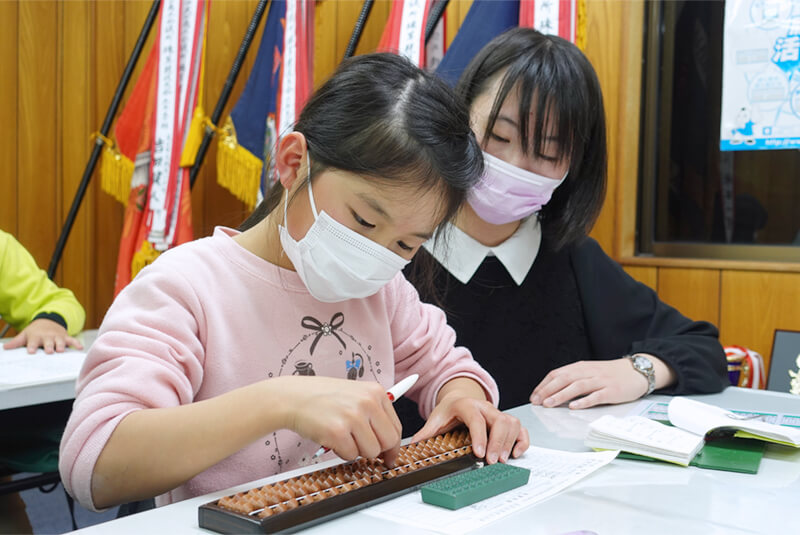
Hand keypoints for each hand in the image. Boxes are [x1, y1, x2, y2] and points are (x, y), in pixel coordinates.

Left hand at [2, 318, 83, 353]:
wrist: (49, 320)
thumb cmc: (36, 331)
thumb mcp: (25, 334)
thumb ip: (16, 342)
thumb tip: (5, 348)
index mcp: (36, 336)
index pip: (33, 342)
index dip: (32, 347)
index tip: (31, 351)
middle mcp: (47, 336)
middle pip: (48, 342)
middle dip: (49, 346)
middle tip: (49, 351)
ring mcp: (57, 336)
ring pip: (60, 341)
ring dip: (60, 345)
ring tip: (61, 350)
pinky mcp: (65, 337)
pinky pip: (72, 340)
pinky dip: (76, 343)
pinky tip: (80, 347)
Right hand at [281, 377, 401, 465]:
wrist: (292, 397)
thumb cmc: (322, 397)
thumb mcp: (355, 394)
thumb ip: (374, 413)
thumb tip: (391, 442)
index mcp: (376, 392)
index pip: (396, 427)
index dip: (392, 445)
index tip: (389, 455)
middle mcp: (367, 402)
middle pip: (388, 442)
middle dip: (376, 450)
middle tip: (361, 448)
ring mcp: (353, 417)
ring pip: (371, 452)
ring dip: (356, 451)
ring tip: (342, 436)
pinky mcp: (337, 432)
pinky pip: (350, 456)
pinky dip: (341, 452)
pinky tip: (331, 438)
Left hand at [411, 378, 528, 463]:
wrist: (459, 399)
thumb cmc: (449, 411)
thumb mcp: (436, 419)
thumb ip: (426, 433)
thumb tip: (413, 446)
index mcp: (467, 405)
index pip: (476, 418)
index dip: (479, 435)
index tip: (479, 453)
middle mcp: (485, 407)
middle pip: (498, 421)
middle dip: (497, 442)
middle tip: (491, 462)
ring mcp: (497, 413)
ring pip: (511, 423)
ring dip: (508, 442)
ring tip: (501, 460)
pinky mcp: (506, 421)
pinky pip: (520, 428)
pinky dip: (522, 440)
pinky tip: (515, 453)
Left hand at [529, 359, 648, 409]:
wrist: (637, 370)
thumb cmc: (611, 374)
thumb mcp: (589, 372)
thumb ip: (573, 379)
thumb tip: (552, 391)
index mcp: (580, 367)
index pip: (557, 374)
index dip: (544, 385)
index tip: (534, 396)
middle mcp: (588, 372)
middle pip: (564, 379)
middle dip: (548, 390)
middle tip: (537, 402)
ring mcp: (600, 381)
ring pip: (577, 386)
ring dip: (561, 395)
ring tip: (549, 404)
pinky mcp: (612, 390)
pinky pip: (596, 396)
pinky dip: (584, 401)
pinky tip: (574, 406)